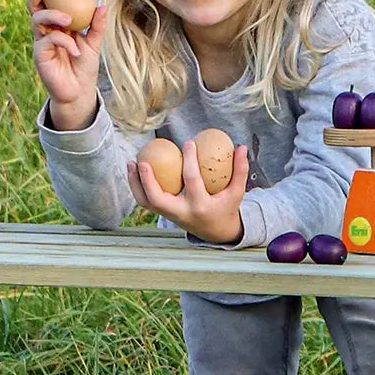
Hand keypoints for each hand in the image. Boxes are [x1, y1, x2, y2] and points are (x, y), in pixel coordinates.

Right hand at [29, 0, 104, 131]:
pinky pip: (49, 39)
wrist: (78, 91)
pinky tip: (76, 50)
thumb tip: (103, 4)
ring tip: (68, 20)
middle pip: (34, 2)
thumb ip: (97, 25)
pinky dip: (64, 41)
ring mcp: (40, 39)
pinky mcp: (39, 53)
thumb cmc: (84, 66)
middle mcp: (46, 27)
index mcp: (58, 20)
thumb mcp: (95, 43)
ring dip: (53, 14)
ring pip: (37, 17)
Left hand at [128, 138, 249, 244]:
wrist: (216, 232)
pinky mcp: (163, 214)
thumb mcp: (237, 192)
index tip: (188, 142)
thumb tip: (242, 146)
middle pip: (157, 200)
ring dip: (135, 184)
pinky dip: (138, 187)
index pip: (192, 180)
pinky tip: (135, 170)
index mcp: (200, 206)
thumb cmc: (226, 208)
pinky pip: (146, 202)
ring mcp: (170, 215)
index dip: (190, 160)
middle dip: (147, 181)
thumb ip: (240, 170)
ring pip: (146, 203)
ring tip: (132, 163)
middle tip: (143, 161)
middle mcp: (181, 213)